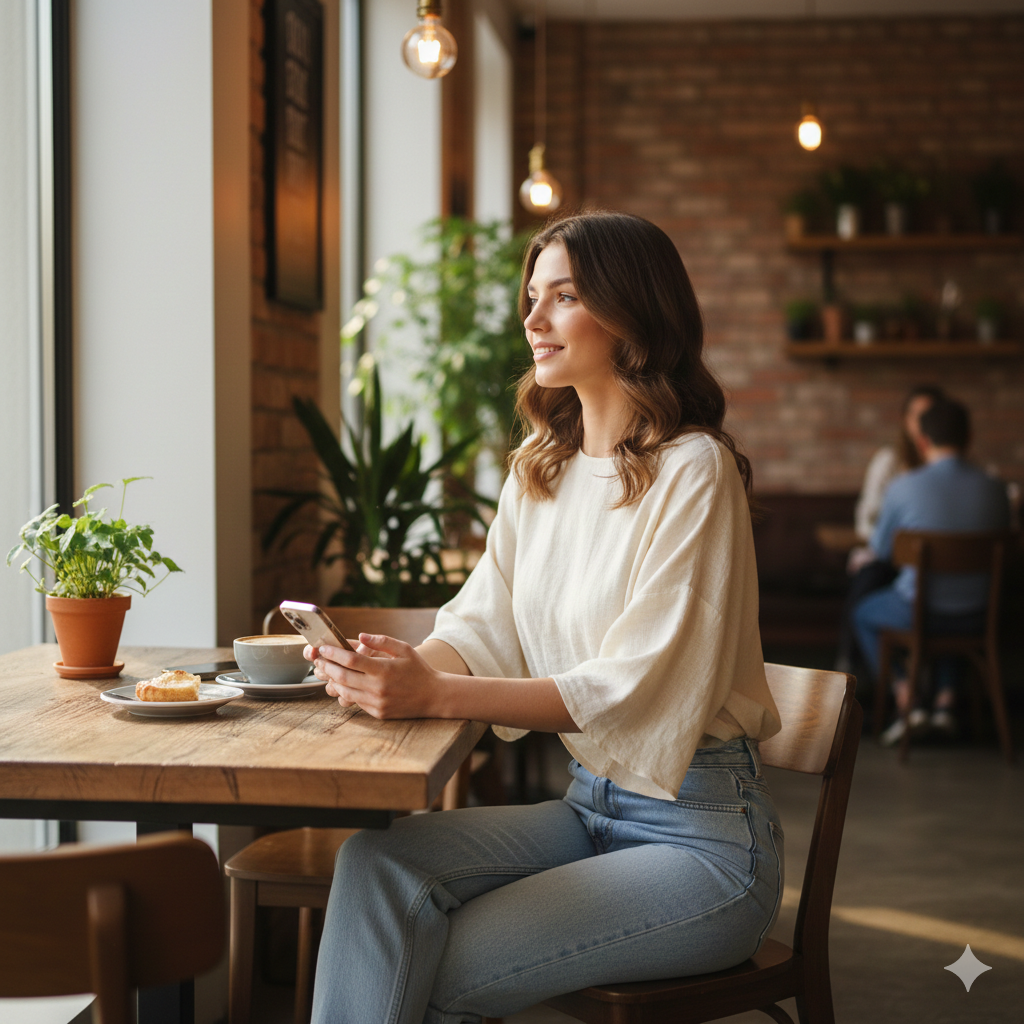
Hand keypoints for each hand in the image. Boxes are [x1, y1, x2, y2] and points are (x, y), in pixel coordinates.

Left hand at [311, 634, 444, 718]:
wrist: (433, 696)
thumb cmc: (418, 670)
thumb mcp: (404, 649)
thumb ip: (382, 641)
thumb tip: (360, 636)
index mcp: (384, 670)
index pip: (351, 660)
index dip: (334, 653)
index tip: (323, 647)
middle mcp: (378, 688)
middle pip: (342, 677)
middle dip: (327, 666)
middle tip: (319, 659)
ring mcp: (376, 703)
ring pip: (345, 692)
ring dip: (333, 681)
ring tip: (327, 671)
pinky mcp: (377, 713)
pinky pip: (355, 702)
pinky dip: (346, 692)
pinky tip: (342, 684)